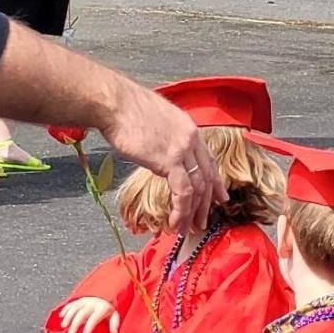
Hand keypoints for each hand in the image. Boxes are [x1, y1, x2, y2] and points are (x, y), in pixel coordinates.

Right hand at [58, 296, 118, 332]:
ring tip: (64, 326)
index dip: (88, 328)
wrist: (106, 293)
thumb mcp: (114, 315)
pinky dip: (65, 309)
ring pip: (75, 308)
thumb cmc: (109, 308)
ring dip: (68, 317)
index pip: (94, 319)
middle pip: (82, 313)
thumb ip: (114, 323)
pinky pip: (71, 303)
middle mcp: (92, 303)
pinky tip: (61, 316)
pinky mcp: (79, 299)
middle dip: (75, 323)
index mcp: (102, 307)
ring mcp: (85, 300)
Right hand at [96, 82, 225, 231]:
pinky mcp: (169, 161)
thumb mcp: (155, 121)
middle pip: (207, 176)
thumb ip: (164, 138)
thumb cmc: (125, 110)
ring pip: (197, 188)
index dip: (215, 181)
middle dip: (206, 203)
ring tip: (187, 229)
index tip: (219, 197)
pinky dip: (181, 210)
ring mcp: (182, 149)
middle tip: (203, 221)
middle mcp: (191, 138)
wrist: (114, 103)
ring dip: (193, 212)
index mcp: (188, 128)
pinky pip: (183, 192)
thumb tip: (158, 151)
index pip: (208, 159)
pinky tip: (175, 222)